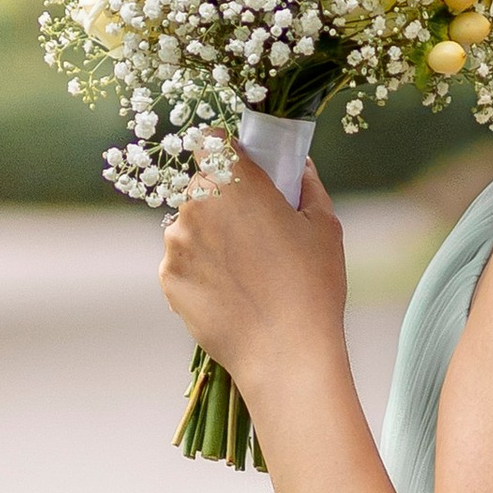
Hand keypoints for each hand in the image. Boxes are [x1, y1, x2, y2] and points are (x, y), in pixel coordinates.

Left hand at [159, 149, 348, 386]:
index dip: (225, 152)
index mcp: (235, 179)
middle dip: (222, 199)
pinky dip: (200, 270)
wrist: (285, 353)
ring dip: (209, 237)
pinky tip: (231, 292)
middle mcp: (197, 203)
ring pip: (188, 225)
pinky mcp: (168, 277)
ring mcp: (177, 242)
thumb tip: (299, 167)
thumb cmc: (313, 286)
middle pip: (201, 185)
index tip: (242, 172)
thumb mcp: (324, 226)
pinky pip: (181, 261)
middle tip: (254, 231)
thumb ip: (307, 185)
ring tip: (245, 271)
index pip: (210, 139)